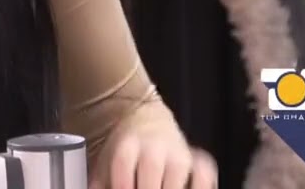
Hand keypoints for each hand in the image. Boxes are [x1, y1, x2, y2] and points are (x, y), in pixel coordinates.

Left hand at [90, 131, 216, 188]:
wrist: (147, 121)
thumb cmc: (125, 151)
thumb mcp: (105, 162)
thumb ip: (99, 183)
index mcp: (127, 145)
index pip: (123, 163)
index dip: (121, 183)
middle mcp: (155, 148)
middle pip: (150, 174)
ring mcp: (179, 155)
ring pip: (177, 178)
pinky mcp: (199, 162)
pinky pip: (205, 177)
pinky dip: (200, 186)